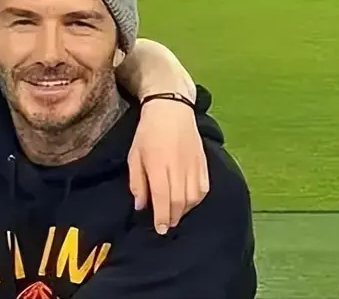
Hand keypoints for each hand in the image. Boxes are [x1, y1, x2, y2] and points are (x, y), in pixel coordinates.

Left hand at [127, 98, 208, 234]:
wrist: (171, 109)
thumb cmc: (148, 133)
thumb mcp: (134, 156)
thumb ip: (137, 182)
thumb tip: (141, 206)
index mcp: (159, 165)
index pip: (163, 198)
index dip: (162, 217)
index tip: (159, 229)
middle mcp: (178, 168)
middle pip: (179, 201)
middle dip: (172, 217)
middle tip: (165, 225)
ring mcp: (194, 165)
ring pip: (193, 197)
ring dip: (184, 211)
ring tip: (175, 215)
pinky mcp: (204, 163)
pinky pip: (203, 188)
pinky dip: (196, 200)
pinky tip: (188, 202)